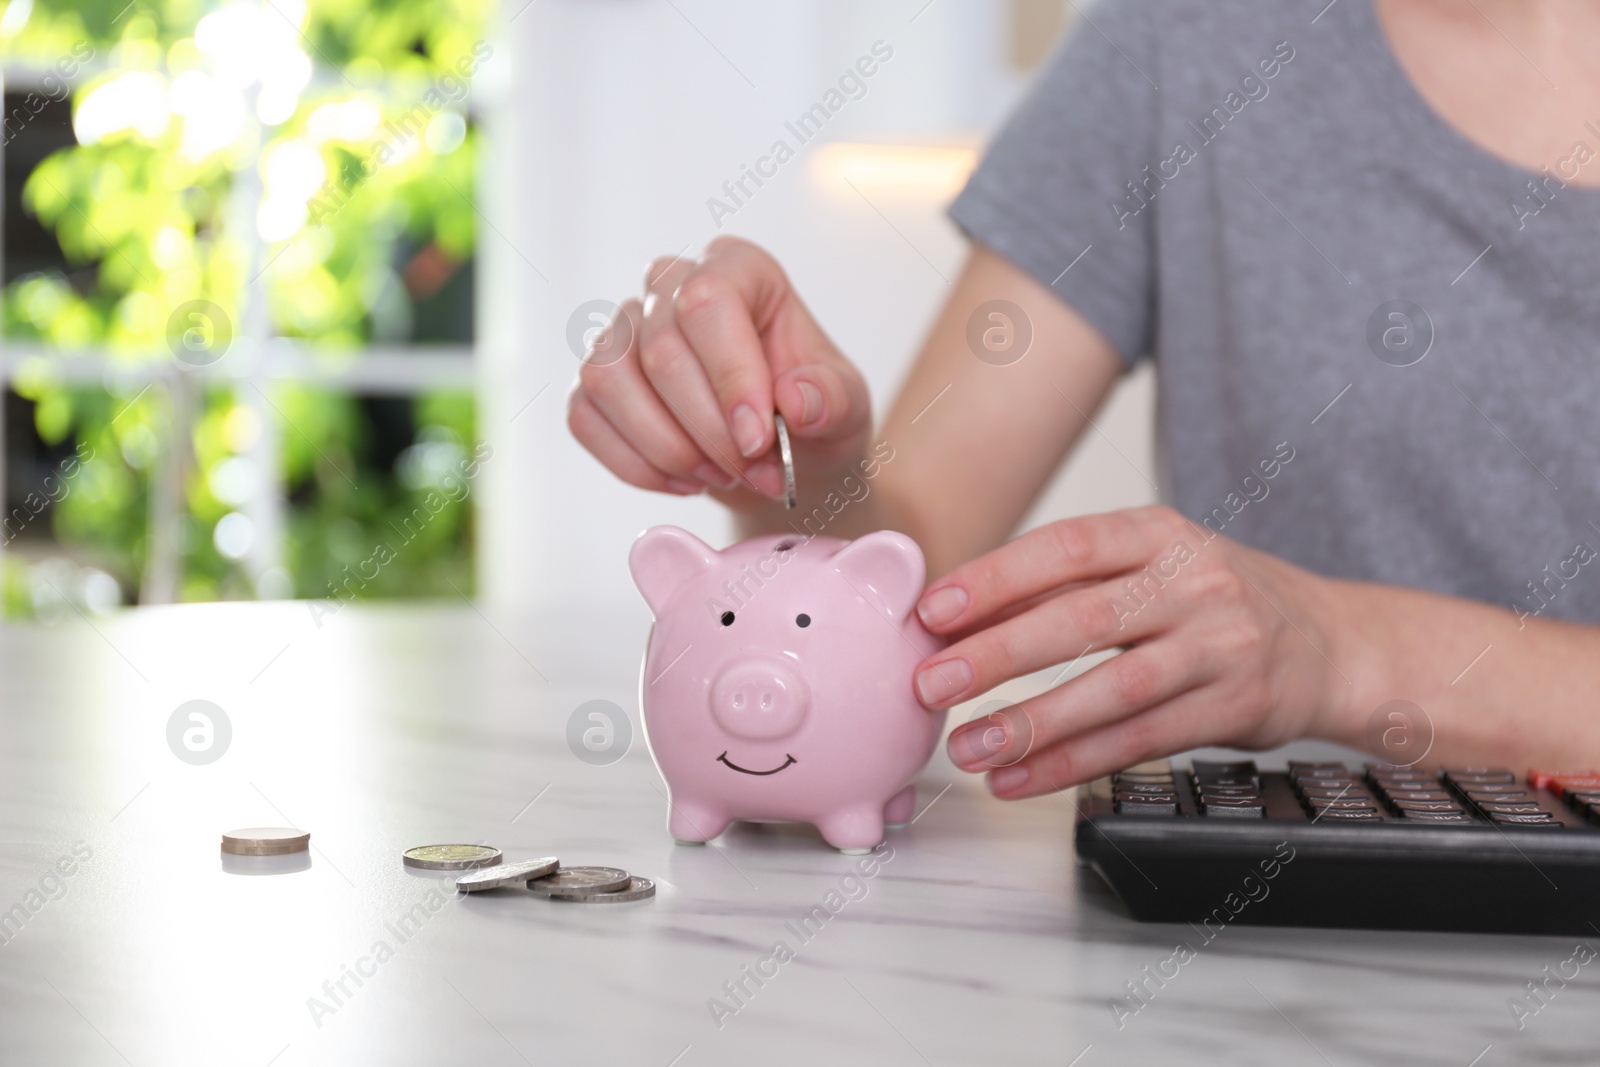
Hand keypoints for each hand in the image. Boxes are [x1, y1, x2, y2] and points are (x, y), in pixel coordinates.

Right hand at [567, 237, 871, 509]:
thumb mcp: (847, 408)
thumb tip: (796, 400)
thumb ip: (831, 399)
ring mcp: (624, 331)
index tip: (760, 440)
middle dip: (710, 432)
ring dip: (668, 448)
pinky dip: (637, 466)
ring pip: (609, 380)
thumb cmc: (813, 416)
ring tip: (721, 475)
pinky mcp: (596, 382)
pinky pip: (586, 418)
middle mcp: (672, 286)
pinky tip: (685, 481)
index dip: (729, 376)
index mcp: (739, 269)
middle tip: (757, 474)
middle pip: (661, 350)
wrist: (782, 458)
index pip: (709, 302)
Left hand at [911, 506, 1348, 797]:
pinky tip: (1021, 779)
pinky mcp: (1234, 707)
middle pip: (1082, 618)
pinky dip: (1073, 764)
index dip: (996, 578)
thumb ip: (1066, 584)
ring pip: (1112, 688)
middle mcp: (1193, 581)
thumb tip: (957, 617)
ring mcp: (1219, 645)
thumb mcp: (1152, 564)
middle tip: (932, 684)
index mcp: (1159, 532)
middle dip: (998, 655)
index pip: (1067, 546)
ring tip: (968, 748)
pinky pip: (1140, 741)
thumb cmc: (1213, 601)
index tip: (933, 611)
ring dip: (1031, 724)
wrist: (1330, 644)